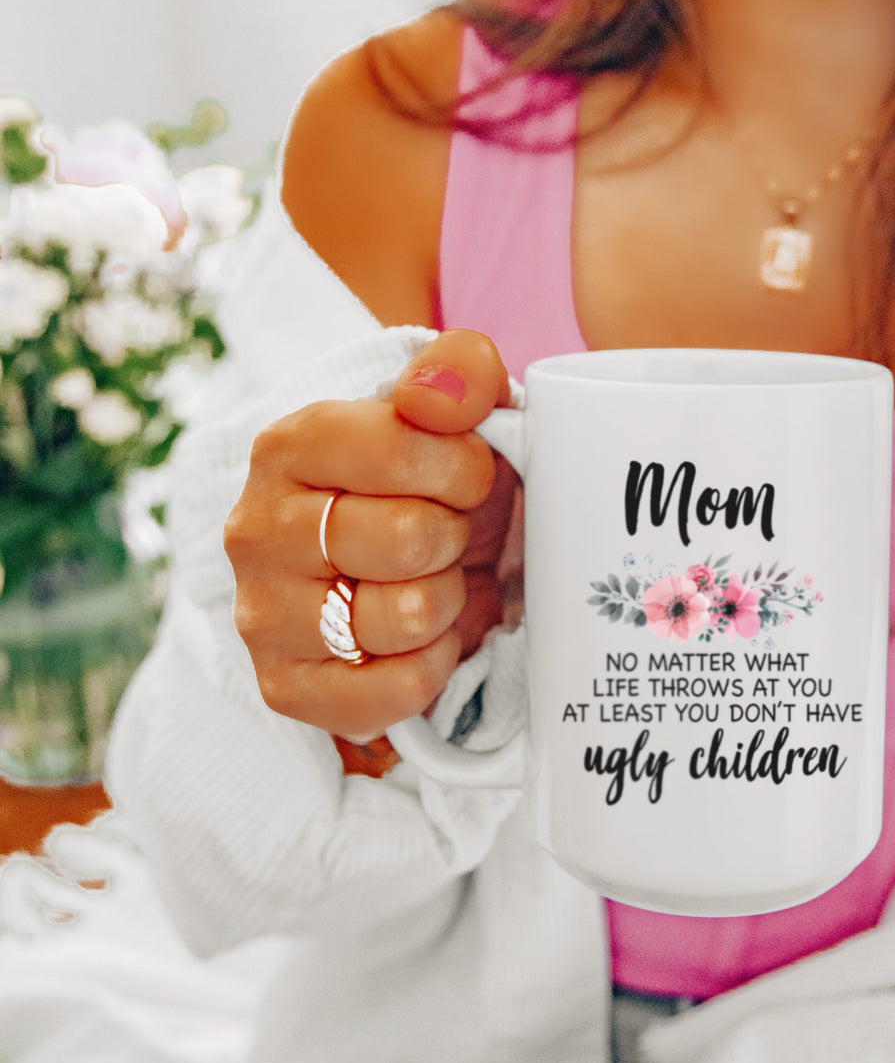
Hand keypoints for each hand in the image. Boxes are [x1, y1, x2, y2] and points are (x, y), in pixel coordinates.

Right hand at [224, 329, 515, 743]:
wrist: (398, 561)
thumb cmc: (427, 482)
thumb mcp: (455, 412)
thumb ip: (459, 372)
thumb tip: (444, 397)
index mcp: (289, 446)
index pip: (400, 448)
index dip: (463, 467)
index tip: (468, 474)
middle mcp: (256, 530)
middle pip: (410, 538)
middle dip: (455, 536)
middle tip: (444, 533)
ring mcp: (263, 615)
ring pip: (409, 617)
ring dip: (447, 601)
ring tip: (429, 581)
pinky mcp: (287, 687)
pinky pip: (398, 690)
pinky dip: (434, 664)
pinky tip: (422, 636)